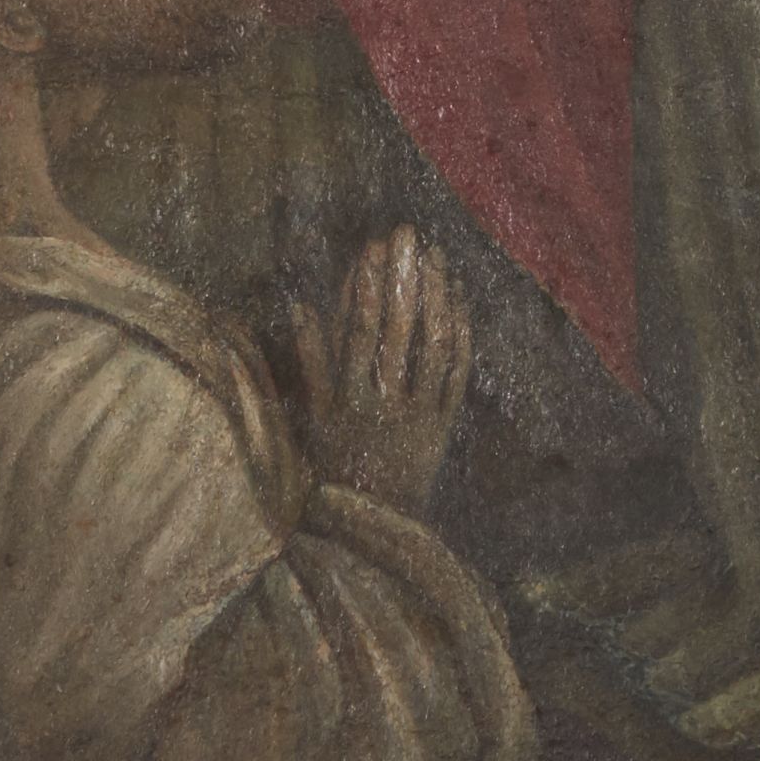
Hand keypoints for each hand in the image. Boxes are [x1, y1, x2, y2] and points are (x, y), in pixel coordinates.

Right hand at [290, 228, 472, 516]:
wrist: (371, 527)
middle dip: (402, 277)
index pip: (358, 335)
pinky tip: (458, 297)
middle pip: (399, 331)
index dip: (364, 289)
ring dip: (435, 296)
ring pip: (433, 346)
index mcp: (348, 401)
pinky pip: (457, 372)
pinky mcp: (444, 424)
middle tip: (406, 233)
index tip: (369, 248)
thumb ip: (309, 359)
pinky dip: (460, 333)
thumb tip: (299, 303)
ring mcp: (419, 414)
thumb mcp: (311, 416)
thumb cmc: (333, 463)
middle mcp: (385, 404)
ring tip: (434, 254)